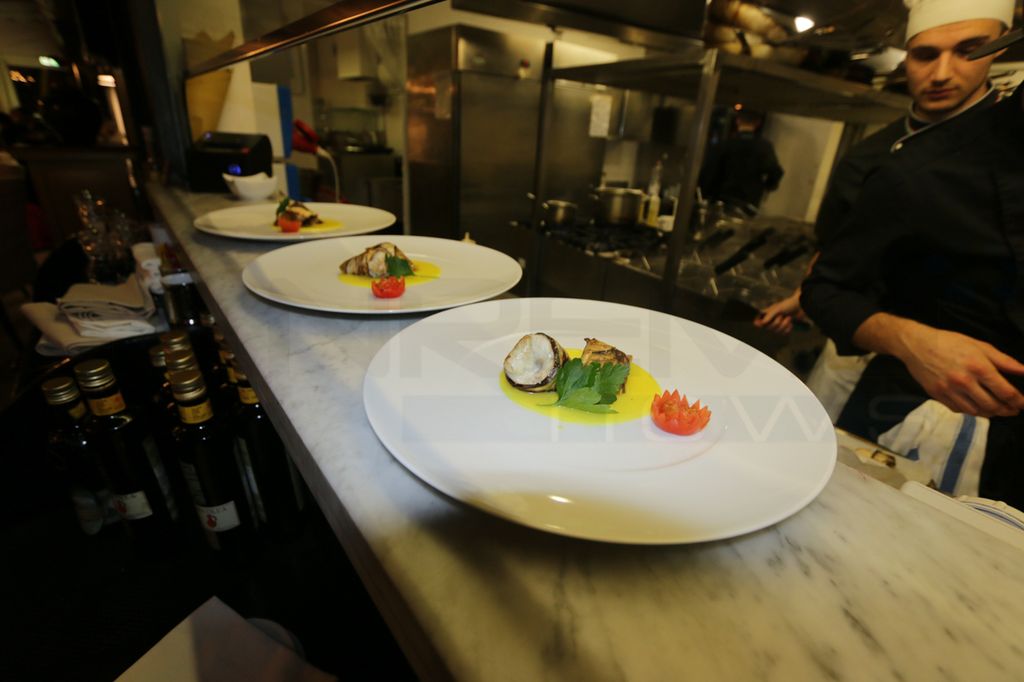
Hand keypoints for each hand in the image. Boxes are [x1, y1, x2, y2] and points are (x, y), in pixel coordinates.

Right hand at [754, 288, 805, 333]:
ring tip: (789, 318)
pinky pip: (784, 333)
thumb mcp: (778, 309)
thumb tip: (762, 323)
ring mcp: (780, 323)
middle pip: (769, 328)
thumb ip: (769, 316)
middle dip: (777, 323)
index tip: (759, 324)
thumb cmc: (789, 304)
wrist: (802, 306)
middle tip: (782, 316)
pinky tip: (791, 323)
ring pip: (777, 331)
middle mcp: (773, 318)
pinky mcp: (786, 327)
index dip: (759, 323)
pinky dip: (788, 328)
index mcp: (769, 313)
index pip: (760, 320)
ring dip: (784, 325)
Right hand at [898, 325, 1023, 417]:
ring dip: (990, 413)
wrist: (916, 345)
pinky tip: (976, 406)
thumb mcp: (980, 346)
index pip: (1005, 391)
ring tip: (996, 409)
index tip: (1023, 404)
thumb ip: (1004, 361)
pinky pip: (959, 410)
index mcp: (978, 367)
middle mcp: (964, 381)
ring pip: (976, 411)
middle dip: (1006, 410)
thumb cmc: (949, 342)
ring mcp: (949, 390)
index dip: (1018, 401)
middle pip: (992, 405)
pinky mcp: (937, 396)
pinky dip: (971, 411)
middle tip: (1012, 410)